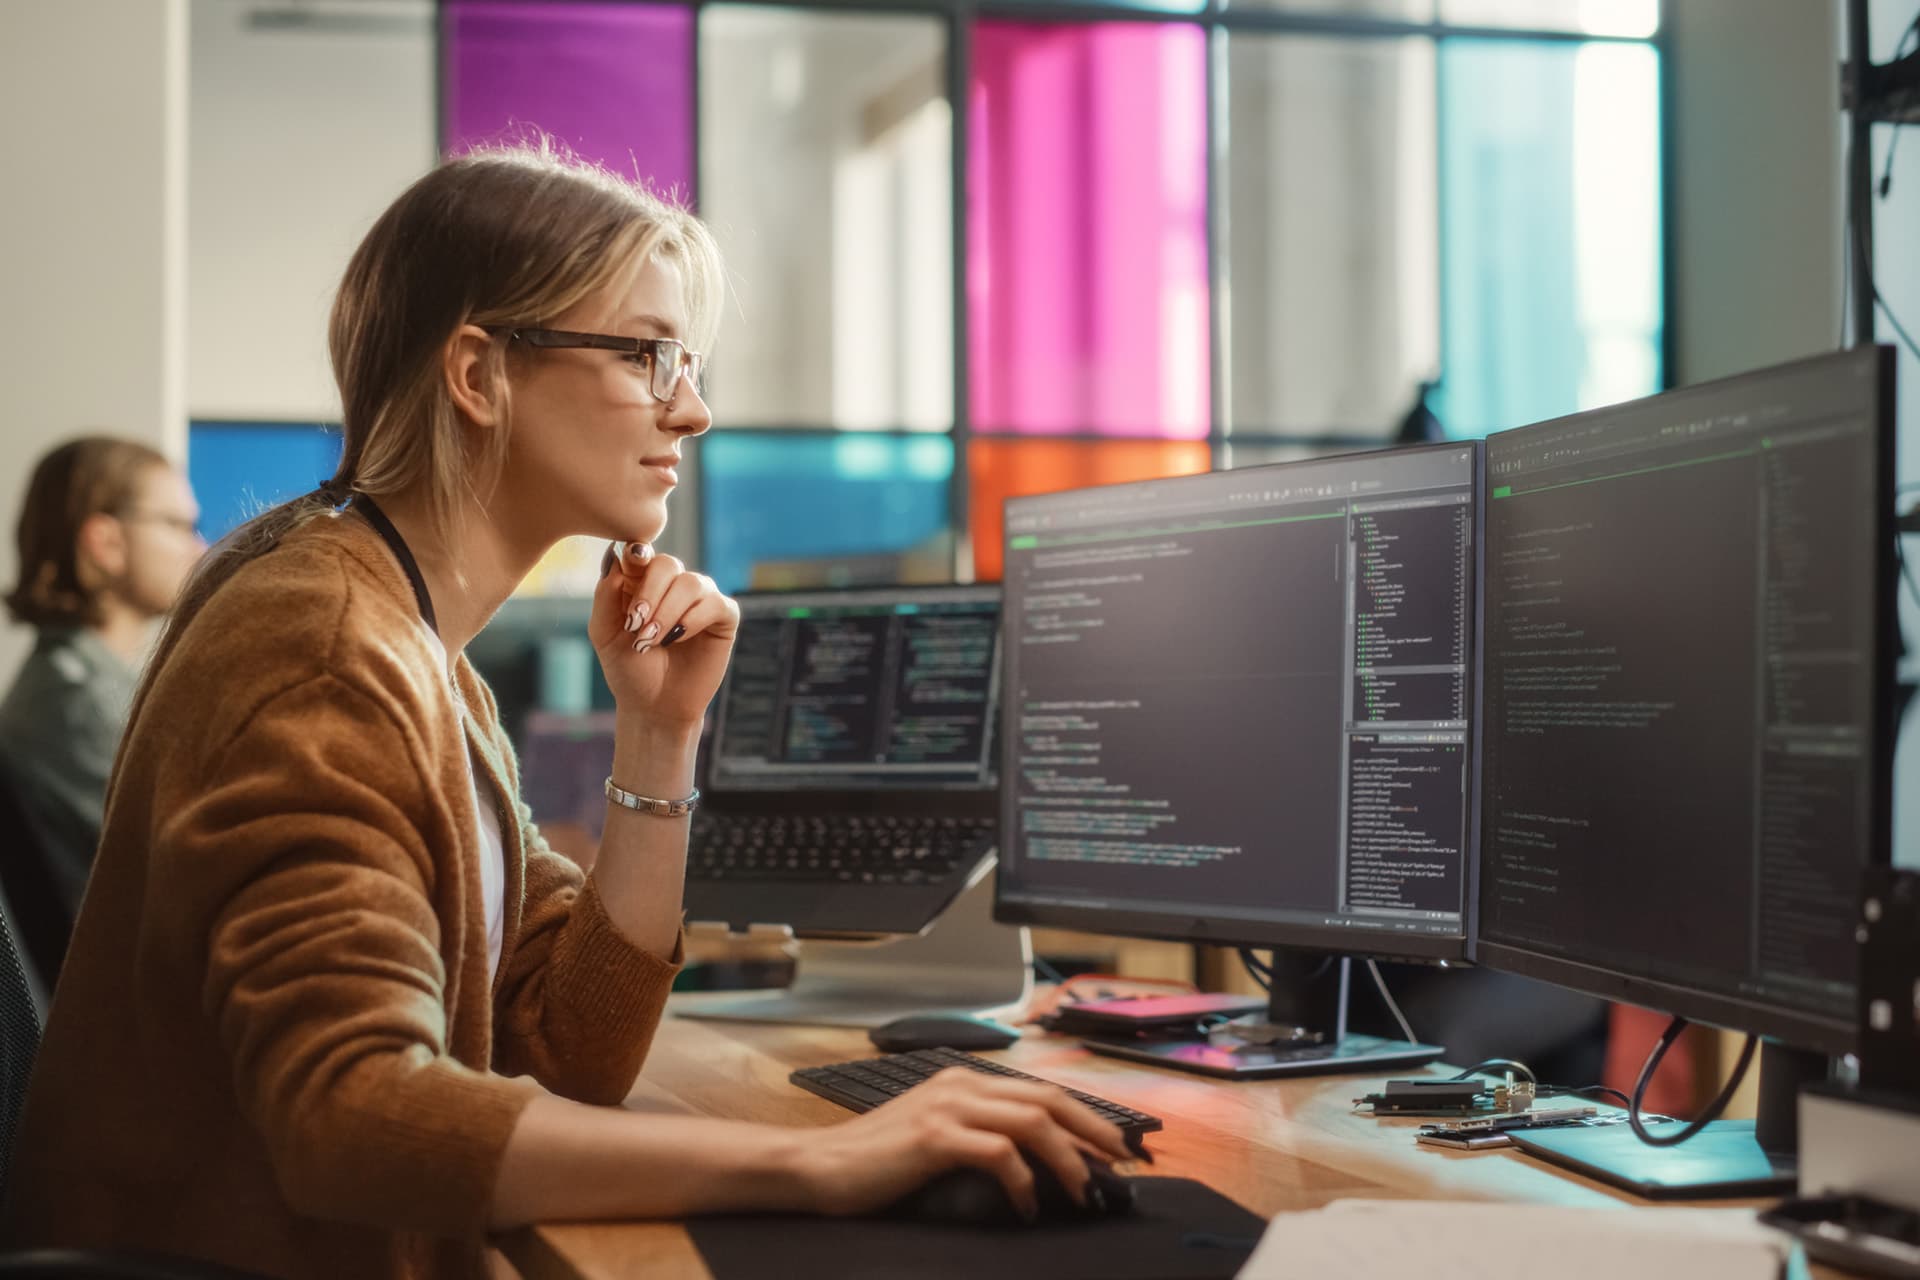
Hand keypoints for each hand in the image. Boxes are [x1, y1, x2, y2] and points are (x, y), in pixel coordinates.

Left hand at [588, 542, 737, 727]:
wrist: (653, 706)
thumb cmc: (628, 669)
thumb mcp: (604, 632)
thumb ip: (605, 595)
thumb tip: (617, 556)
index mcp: (642, 582)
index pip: (641, 553)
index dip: (637, 554)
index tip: (631, 562)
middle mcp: (673, 585)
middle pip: (668, 563)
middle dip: (650, 593)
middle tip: (636, 624)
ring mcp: (700, 600)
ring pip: (691, 583)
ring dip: (668, 612)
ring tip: (652, 641)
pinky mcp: (723, 617)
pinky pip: (715, 603)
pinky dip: (693, 619)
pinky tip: (678, 638)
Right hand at [792, 1068, 1133, 1218]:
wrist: (818, 1167)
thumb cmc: (876, 1162)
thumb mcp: (935, 1137)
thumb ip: (979, 1136)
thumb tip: (1038, 1164)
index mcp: (963, 1080)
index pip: (1040, 1091)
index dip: (1085, 1117)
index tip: (1115, 1147)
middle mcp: (961, 1084)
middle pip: (1048, 1098)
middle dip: (1094, 1130)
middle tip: (1122, 1162)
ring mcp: (947, 1106)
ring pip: (1033, 1122)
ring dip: (1068, 1159)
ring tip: (1085, 1191)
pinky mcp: (934, 1136)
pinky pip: (999, 1153)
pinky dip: (1024, 1181)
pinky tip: (1027, 1206)